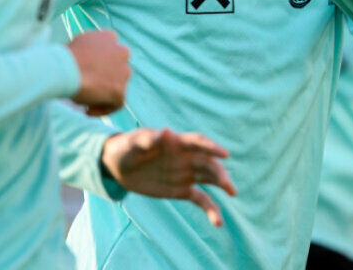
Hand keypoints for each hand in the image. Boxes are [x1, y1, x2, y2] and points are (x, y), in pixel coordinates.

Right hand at [67, 31, 130, 116]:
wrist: (64, 68)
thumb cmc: (64, 57)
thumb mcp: (77, 44)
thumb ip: (89, 50)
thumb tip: (86, 61)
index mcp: (110, 37)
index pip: (111, 51)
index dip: (100, 63)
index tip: (87, 72)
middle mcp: (122, 52)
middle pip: (117, 68)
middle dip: (105, 78)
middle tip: (89, 87)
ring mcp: (123, 72)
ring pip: (118, 85)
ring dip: (104, 93)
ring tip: (86, 101)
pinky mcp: (120, 91)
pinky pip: (116, 104)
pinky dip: (103, 109)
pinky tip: (87, 111)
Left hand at [101, 128, 236, 226]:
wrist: (119, 165)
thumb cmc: (126, 147)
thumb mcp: (132, 142)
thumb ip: (147, 139)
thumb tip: (165, 132)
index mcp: (177, 142)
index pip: (199, 142)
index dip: (212, 147)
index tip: (225, 155)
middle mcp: (186, 157)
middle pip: (208, 162)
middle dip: (220, 172)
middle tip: (228, 185)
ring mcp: (186, 174)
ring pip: (209, 178)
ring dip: (222, 184)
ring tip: (233, 193)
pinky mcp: (182, 190)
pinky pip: (201, 199)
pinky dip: (211, 208)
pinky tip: (218, 222)